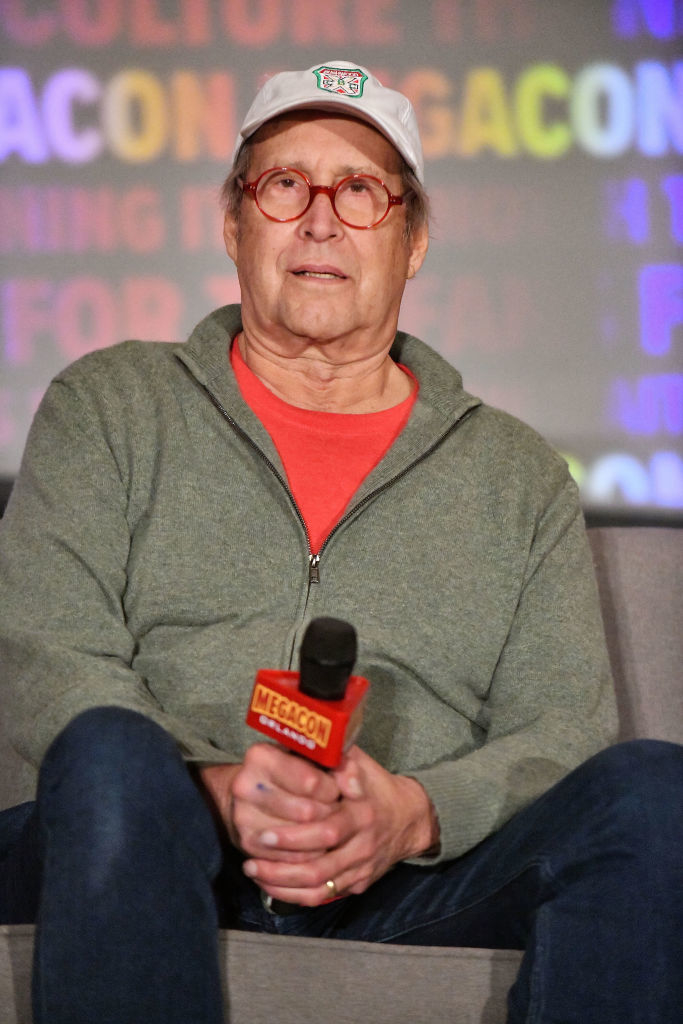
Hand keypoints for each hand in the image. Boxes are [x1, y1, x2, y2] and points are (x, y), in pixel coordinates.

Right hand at [199, 742, 340, 861]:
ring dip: (321, 839)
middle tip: (334, 811)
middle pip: (306, 812)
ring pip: (300, 840)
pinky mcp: (247, 844)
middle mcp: (245, 785)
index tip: (335, 790)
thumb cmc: (292, 770)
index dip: (332, 789)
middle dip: (328, 815)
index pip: (311, 782)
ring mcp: (243, 817)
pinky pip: (290, 860)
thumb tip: (355, 788)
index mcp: (261, 756)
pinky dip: (309, 856)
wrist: (254, 793)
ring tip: (327, 827)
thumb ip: (340, 765)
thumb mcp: (314, 757)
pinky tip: (316, 845)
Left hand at [241, 746, 439, 905]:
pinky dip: (295, 895)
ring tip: (253, 870)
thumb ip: (340, 759)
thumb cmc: (375, 786)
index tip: (264, 834)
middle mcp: (363, 846)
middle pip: (320, 867)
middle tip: (252, 855)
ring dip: (283, 884)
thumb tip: (319, 752)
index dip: (294, 837)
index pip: (327, 831)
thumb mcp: (362, 764)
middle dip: (282, 865)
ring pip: (319, 888)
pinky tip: (271, 885)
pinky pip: (324, 898)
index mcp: (362, 814)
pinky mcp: (357, 884)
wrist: (408, 818)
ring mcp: (361, 869)